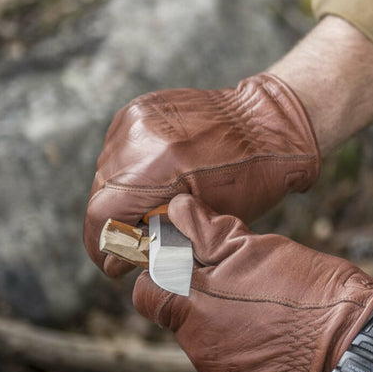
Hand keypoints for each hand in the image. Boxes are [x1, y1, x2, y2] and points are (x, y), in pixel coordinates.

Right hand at [84, 73, 319, 276]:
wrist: (271, 123)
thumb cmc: (253, 179)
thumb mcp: (211, 221)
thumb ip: (160, 241)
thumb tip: (115, 261)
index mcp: (160, 168)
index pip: (103, 215)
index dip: (104, 245)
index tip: (115, 263)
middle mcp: (141, 138)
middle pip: (101, 193)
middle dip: (115, 222)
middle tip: (138, 238)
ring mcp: (137, 118)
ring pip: (107, 171)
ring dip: (122, 194)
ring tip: (154, 205)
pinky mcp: (140, 108)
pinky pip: (120, 148)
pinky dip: (132, 169)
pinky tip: (158, 177)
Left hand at [132, 194, 372, 371]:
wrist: (357, 346)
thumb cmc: (310, 290)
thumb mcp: (260, 249)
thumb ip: (209, 232)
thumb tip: (178, 210)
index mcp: (195, 309)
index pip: (148, 293)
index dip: (164, 277)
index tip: (190, 268)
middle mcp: (199, 351)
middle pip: (186, 322)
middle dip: (209, 306)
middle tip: (252, 292)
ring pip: (214, 351)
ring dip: (234, 335)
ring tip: (276, 321)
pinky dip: (255, 368)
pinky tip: (284, 351)